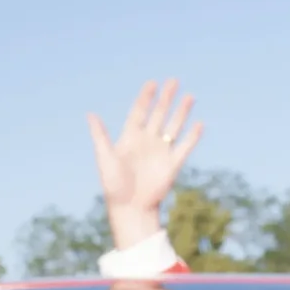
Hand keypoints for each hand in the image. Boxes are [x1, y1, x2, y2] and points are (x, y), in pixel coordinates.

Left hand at [87, 79, 201, 249]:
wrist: (130, 208)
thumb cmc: (114, 185)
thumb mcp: (105, 158)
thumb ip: (100, 135)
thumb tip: (90, 114)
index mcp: (130, 138)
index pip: (139, 112)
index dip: (146, 97)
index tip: (152, 83)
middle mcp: (147, 141)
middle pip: (158, 114)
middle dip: (166, 98)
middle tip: (174, 81)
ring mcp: (160, 152)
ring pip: (173, 126)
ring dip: (181, 112)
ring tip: (190, 96)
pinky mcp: (172, 164)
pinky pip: (184, 147)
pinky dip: (192, 136)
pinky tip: (199, 124)